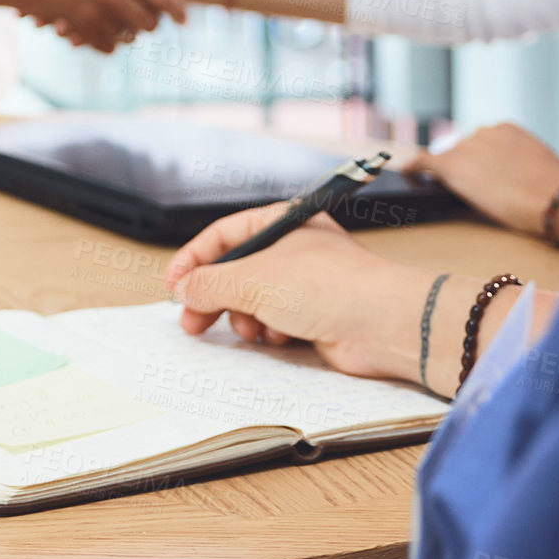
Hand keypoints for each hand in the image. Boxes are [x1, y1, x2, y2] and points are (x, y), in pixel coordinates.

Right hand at [0, 0, 187, 53]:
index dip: (178, 8)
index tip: (183, 19)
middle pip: (150, 20)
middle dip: (149, 27)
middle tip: (145, 28)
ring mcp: (96, 3)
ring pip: (128, 36)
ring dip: (125, 38)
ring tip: (120, 33)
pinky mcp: (80, 21)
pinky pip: (106, 45)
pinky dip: (105, 45)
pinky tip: (97, 38)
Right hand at [163, 204, 425, 379]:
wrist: (385, 324)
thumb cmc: (331, 286)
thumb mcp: (256, 280)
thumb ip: (212, 283)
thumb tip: (184, 288)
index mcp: (282, 223)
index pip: (224, 235)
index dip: (194, 260)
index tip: (173, 286)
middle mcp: (292, 250)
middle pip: (235, 272)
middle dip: (213, 298)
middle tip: (192, 322)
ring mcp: (304, 283)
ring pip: (252, 302)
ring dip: (245, 319)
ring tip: (251, 328)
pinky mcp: (314, 315)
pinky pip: (274, 323)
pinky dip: (270, 332)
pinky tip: (281, 336)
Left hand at [399, 123, 558, 249]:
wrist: (554, 198)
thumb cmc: (556, 190)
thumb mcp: (540, 165)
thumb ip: (522, 162)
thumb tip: (518, 175)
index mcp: (506, 128)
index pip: (483, 142)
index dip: (481, 161)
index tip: (482, 174)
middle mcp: (483, 131)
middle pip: (465, 149)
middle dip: (468, 167)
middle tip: (476, 189)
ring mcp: (467, 146)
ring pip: (449, 158)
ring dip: (451, 172)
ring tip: (451, 188)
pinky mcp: (453, 164)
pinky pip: (423, 162)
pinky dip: (414, 168)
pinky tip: (409, 175)